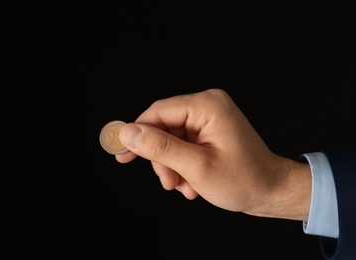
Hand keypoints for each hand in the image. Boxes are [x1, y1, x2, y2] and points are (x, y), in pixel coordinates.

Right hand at [116, 89, 310, 220]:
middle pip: (164, 127)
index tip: (122, 154)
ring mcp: (209, 118)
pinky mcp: (209, 131)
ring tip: (184, 187)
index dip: (137, 133)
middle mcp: (208, 105)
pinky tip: (192, 184)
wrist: (272, 191)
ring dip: (172, 166)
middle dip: (162, 158)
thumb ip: (160, 148)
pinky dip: (182, 166)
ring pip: (172, 139)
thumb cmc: (243, 180)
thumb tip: (128, 134)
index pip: (158, 111)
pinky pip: (183, 145)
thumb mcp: (196, 167)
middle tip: (167, 182)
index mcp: (207, 105)